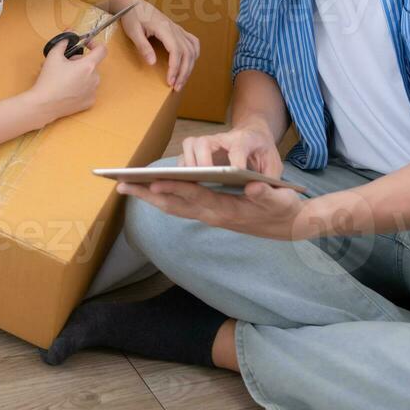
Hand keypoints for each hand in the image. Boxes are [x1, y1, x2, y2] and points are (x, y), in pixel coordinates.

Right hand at [29, 40, 106, 121]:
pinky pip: (88, 90)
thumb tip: (68, 37)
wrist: (44, 104)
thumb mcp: (53, 56)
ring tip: (65, 78)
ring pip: (90, 77)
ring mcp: (93, 91)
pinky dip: (81, 87)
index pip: (102, 50)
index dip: (95, 44)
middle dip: (80, 62)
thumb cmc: (49, 80)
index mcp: (88, 66)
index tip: (86, 45)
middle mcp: (95, 78)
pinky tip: (68, 90)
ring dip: (81, 75)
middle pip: (92, 64)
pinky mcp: (90, 102)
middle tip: (65, 65)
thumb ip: (62, 43)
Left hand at [98, 0, 198, 90]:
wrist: (133, 4)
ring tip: (181, 81)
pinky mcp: (177, 30)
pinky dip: (194, 54)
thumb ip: (143, 46)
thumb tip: (152, 62)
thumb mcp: (133, 31)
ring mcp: (178, 29)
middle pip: (187, 52)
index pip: (176, 50)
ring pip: (192, 49)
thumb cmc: (131, 17)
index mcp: (164, 28)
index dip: (175, 67)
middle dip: (184, 72)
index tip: (170, 80)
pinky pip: (193, 42)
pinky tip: (190, 64)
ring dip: (189, 66)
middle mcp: (175, 28)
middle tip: (176, 87)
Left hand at [116, 178, 306, 240]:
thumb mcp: (280, 200)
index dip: (174, 190)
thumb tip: (254, 188)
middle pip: (174, 204)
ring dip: (148, 197)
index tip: (152, 183)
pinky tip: (148, 190)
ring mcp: (208, 215)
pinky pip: (179, 206)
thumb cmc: (283, 208)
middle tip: (120, 186)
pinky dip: (162, 198)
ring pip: (173, 207)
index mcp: (225, 210)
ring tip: (125, 186)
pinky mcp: (208, 213)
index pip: (194, 197)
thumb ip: (267, 195)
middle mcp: (212, 215)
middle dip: (147, 195)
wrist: (288, 225)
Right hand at [180, 121, 282, 176]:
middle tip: (204, 178)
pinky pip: (183, 155)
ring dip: (188, 164)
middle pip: (204, 142)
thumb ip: (269, 178)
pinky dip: (181, 169)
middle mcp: (223, 138)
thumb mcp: (274, 164)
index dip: (235, 160)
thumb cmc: (262, 152)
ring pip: (190, 145)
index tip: (234, 174)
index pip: (238, 147)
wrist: (253, 134)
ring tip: (190, 183)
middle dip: (201, 160)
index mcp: (245, 140)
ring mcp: (208, 143)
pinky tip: (184, 184)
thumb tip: (256, 192)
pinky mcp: (198, 151)